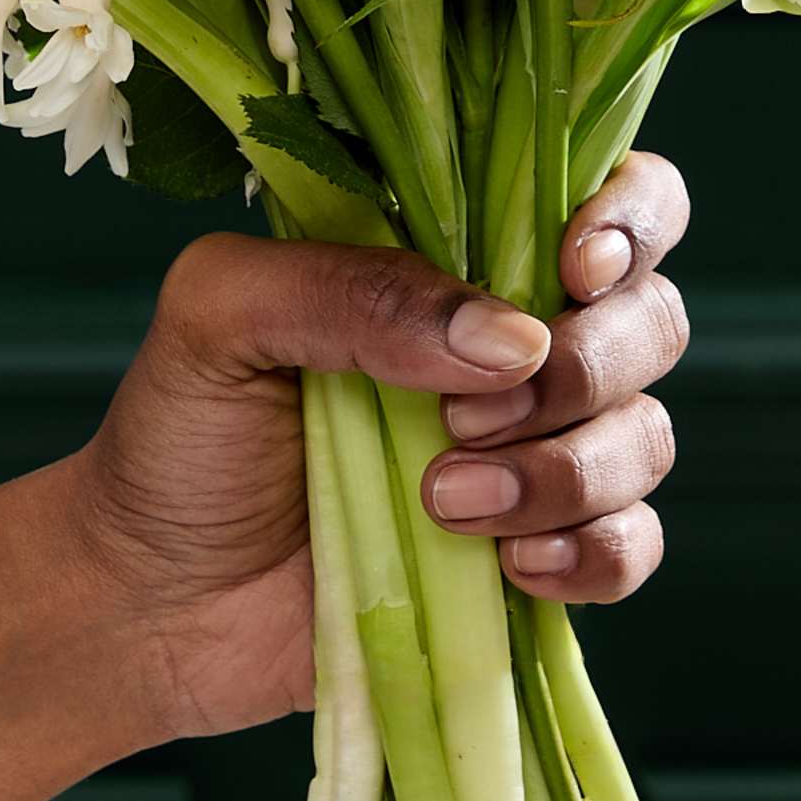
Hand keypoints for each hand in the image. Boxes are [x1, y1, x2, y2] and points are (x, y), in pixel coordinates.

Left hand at [0, 157, 689, 800]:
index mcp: (458, 259)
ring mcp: (534, 457)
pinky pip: (630, 549)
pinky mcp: (535, 562)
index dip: (629, 219)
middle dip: (581, 368)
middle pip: (651, 320)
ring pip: (644, 438)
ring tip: (440, 503)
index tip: (570, 268)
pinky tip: (507, 567)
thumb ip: (349, 290)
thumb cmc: (177, 436)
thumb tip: (506, 340)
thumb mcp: (222, 315)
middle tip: (459, 417)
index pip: (613, 200)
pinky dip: (591, 554)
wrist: (148, 600)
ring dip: (562, 472)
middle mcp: (515, 348)